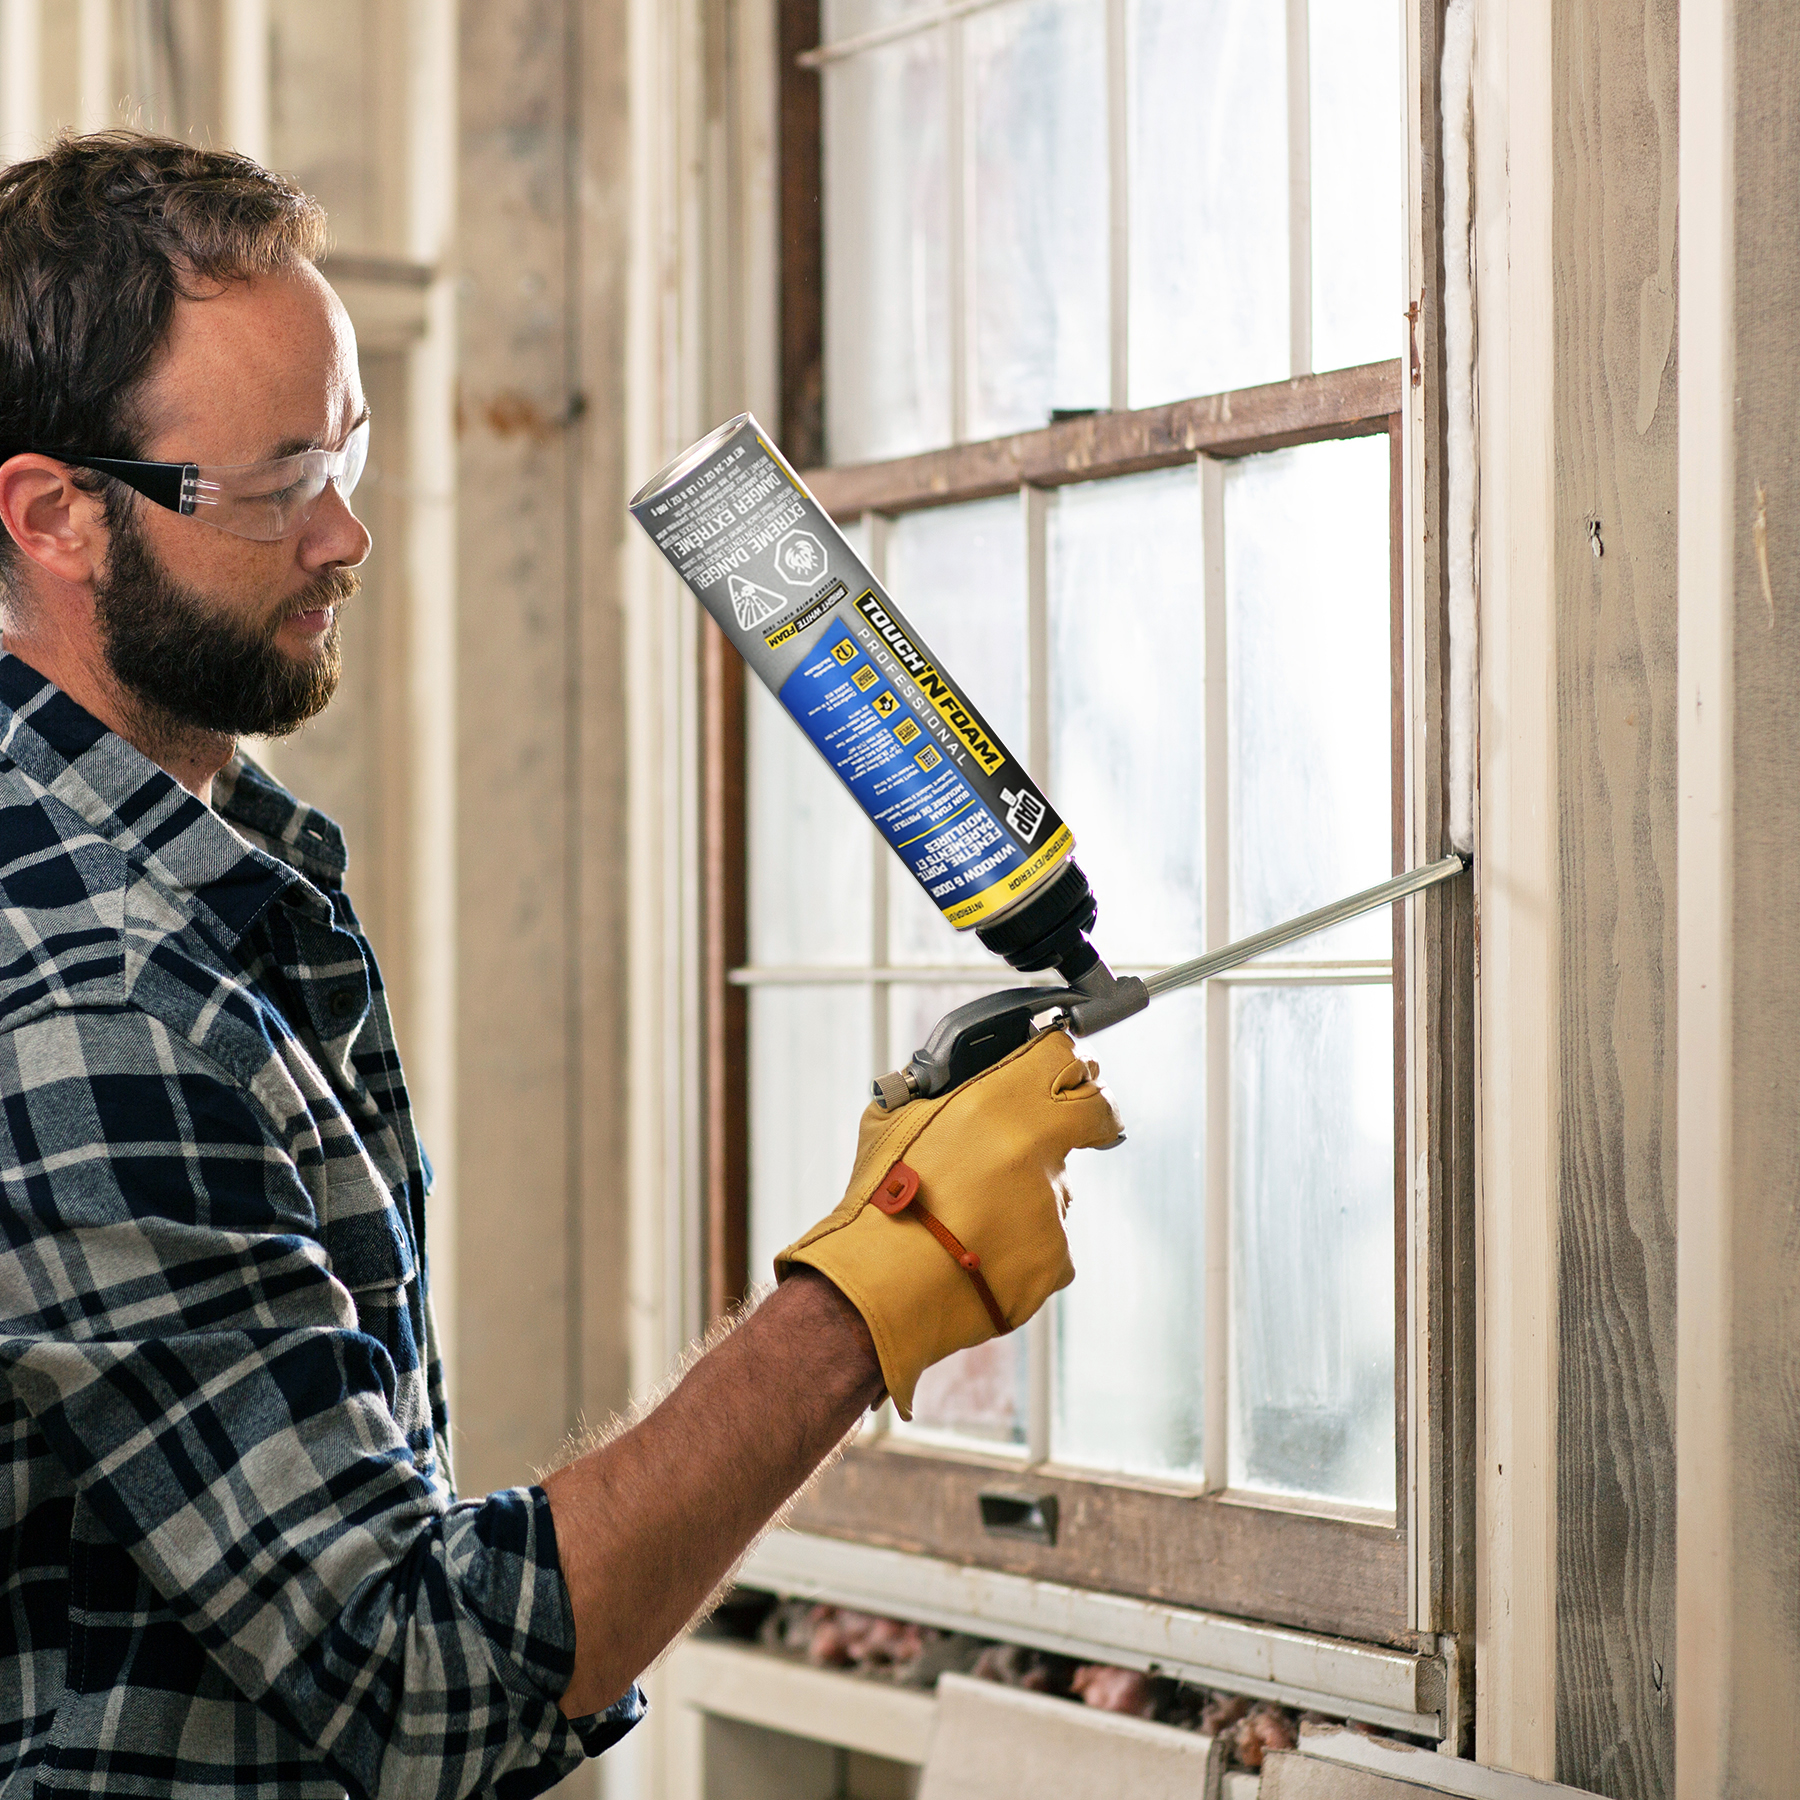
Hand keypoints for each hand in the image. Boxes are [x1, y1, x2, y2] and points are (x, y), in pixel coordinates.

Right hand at [775, 1029, 1121, 1417]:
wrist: (881, 1291)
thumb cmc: (878, 1205)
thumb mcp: (893, 1120)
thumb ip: (941, 1095)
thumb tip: (957, 1084)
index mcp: (996, 1104)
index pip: (1065, 1057)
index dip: (1071, 1062)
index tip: (1072, 1072)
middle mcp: (1035, 1150)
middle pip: (1093, 1114)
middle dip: (1092, 1116)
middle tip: (1073, 1127)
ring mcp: (1053, 1208)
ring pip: (1056, 1189)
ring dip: (1026, 1197)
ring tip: (968, 1220)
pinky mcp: (1056, 1261)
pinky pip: (1049, 1244)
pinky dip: (1021, 1248)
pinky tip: (976, 1254)